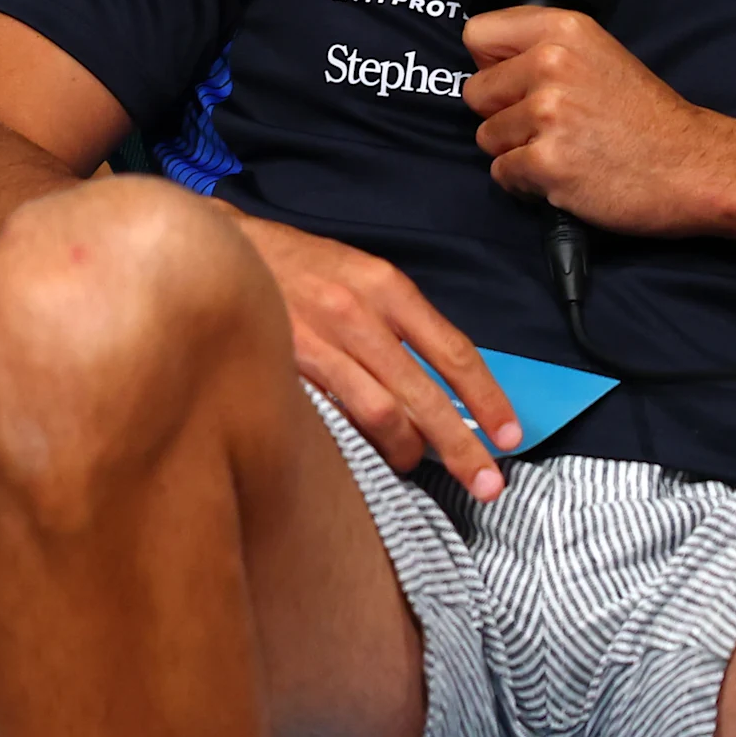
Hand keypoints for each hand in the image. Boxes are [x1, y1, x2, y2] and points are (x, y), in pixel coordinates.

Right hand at [228, 209, 520, 498]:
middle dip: (461, 447)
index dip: (488, 400)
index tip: (510, 437)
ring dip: (406, 451)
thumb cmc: (300, 267)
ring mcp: (319, 342)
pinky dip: (359, 440)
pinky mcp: (286, 366)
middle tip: (487, 485)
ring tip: (415, 464)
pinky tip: (369, 452)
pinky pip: (335, 417)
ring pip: (381, 414)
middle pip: (424, 396)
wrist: (225, 251)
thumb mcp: (361, 275)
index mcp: (386, 287)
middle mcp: (357, 313)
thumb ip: (400, 323)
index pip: (454, 353)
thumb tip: (444, 384)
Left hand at [463, 6, 735, 235]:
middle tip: (552, 125)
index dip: (492, 64)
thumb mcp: (600, 53)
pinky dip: (527, 182)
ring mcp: (547, 114)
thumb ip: (543, 47)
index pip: (477, 34)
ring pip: (486, 137)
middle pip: (474, 92)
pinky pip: (502, 173)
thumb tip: (484, 61)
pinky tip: (566, 174)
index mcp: (562, 29)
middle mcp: (550, 64)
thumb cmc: (647, 117)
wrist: (695, 167)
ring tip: (566, 149)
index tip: (518, 81)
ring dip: (517, 150)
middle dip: (503, 114)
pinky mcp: (547, 163)